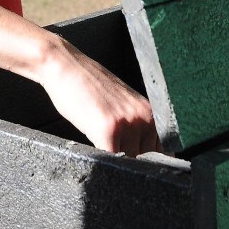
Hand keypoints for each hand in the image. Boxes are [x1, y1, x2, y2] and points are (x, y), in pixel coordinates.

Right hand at [37, 36, 160, 155]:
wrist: (65, 66)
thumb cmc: (89, 86)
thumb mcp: (121, 106)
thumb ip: (137, 129)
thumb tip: (146, 160)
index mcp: (151, 112)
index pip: (162, 152)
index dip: (147, 161)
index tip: (136, 159)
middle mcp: (145, 117)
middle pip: (144, 160)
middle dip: (128, 160)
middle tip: (108, 141)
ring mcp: (128, 123)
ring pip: (127, 162)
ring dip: (113, 159)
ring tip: (98, 135)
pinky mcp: (108, 129)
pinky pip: (110, 159)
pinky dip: (102, 160)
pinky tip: (92, 142)